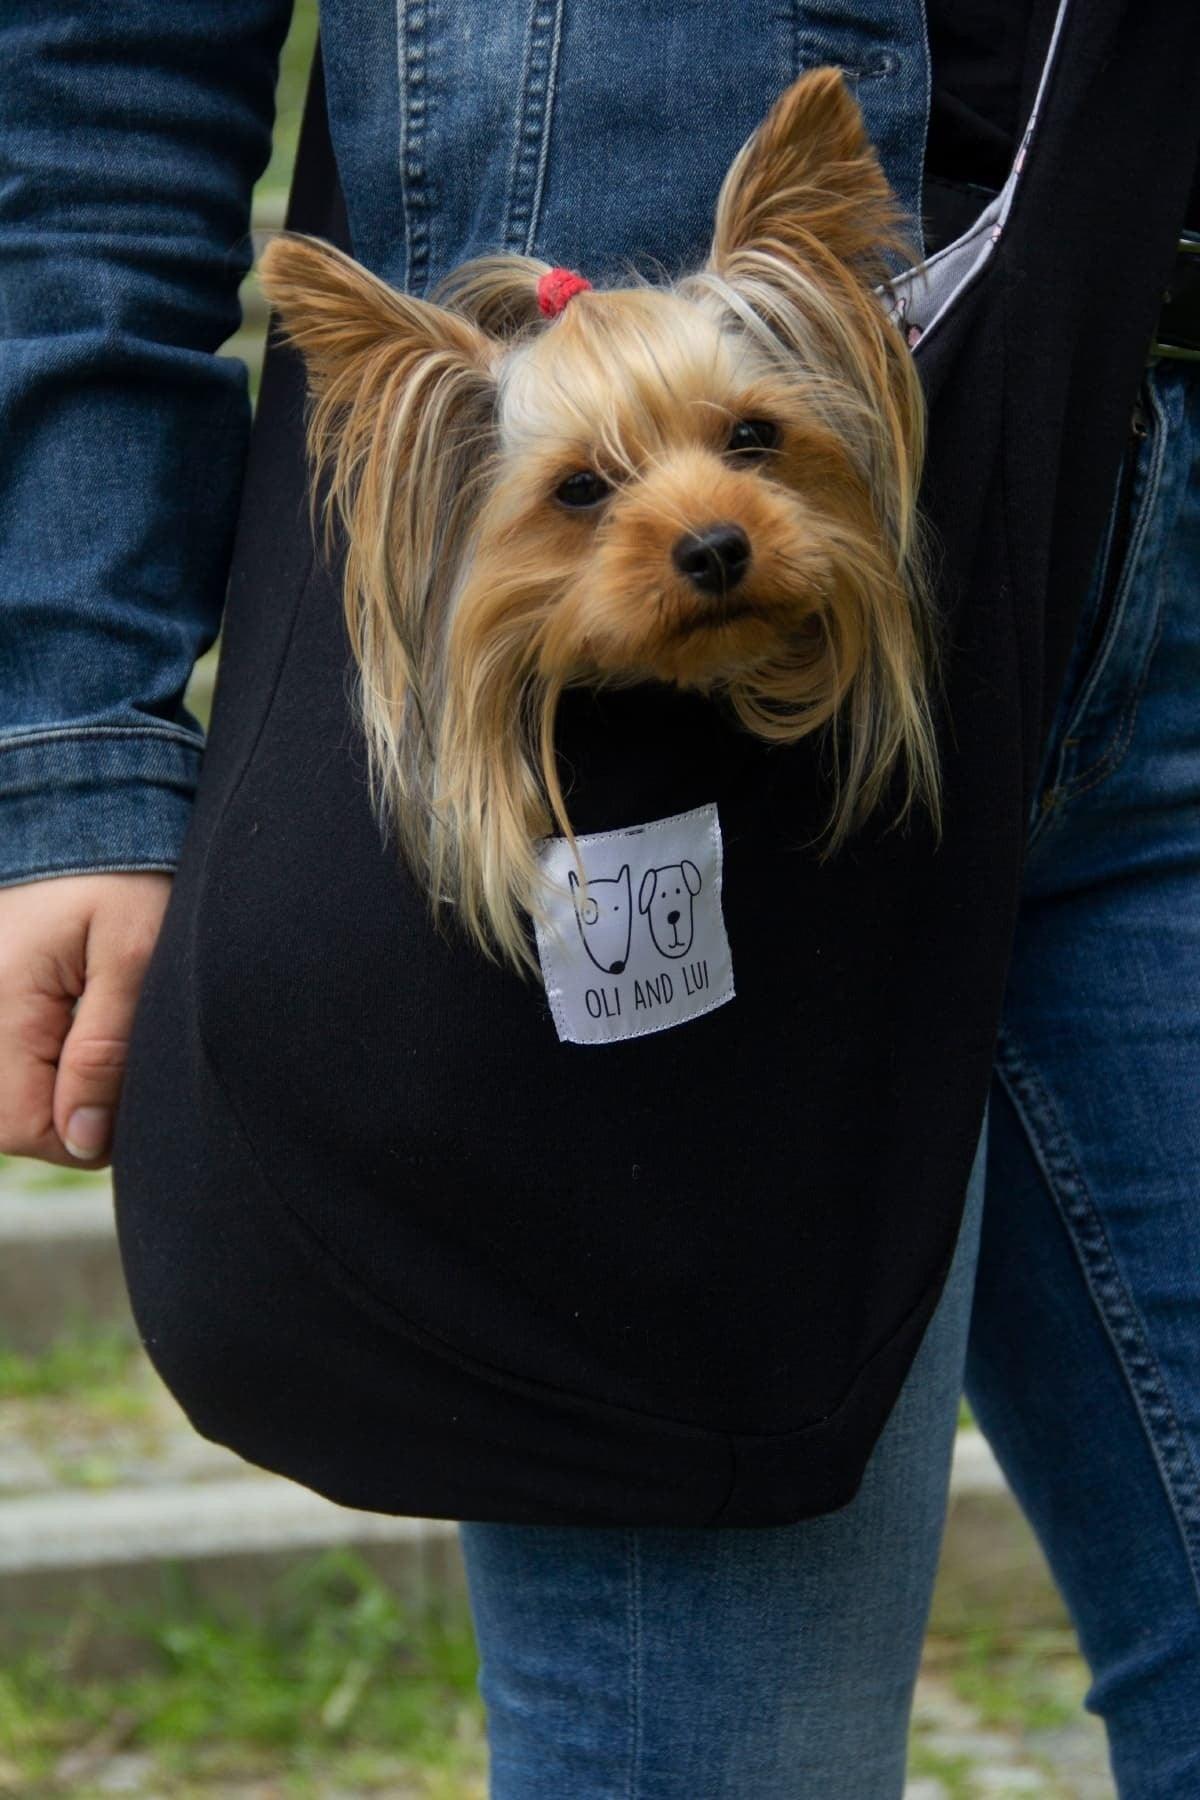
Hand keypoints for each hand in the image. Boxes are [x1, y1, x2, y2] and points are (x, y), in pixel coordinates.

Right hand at [0, 872, 172, 1169]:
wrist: (81, 816)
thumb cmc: (120, 876)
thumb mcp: (133, 955)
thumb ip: (106, 1050)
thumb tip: (83, 1139)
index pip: (30, 1127)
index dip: (94, 1129)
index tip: (134, 1079)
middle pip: (15, 1121)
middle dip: (77, 1108)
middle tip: (122, 1044)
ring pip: (12, 1099)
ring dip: (60, 1085)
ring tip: (98, 1022)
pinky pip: (10, 1068)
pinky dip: (46, 1063)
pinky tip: (76, 1022)